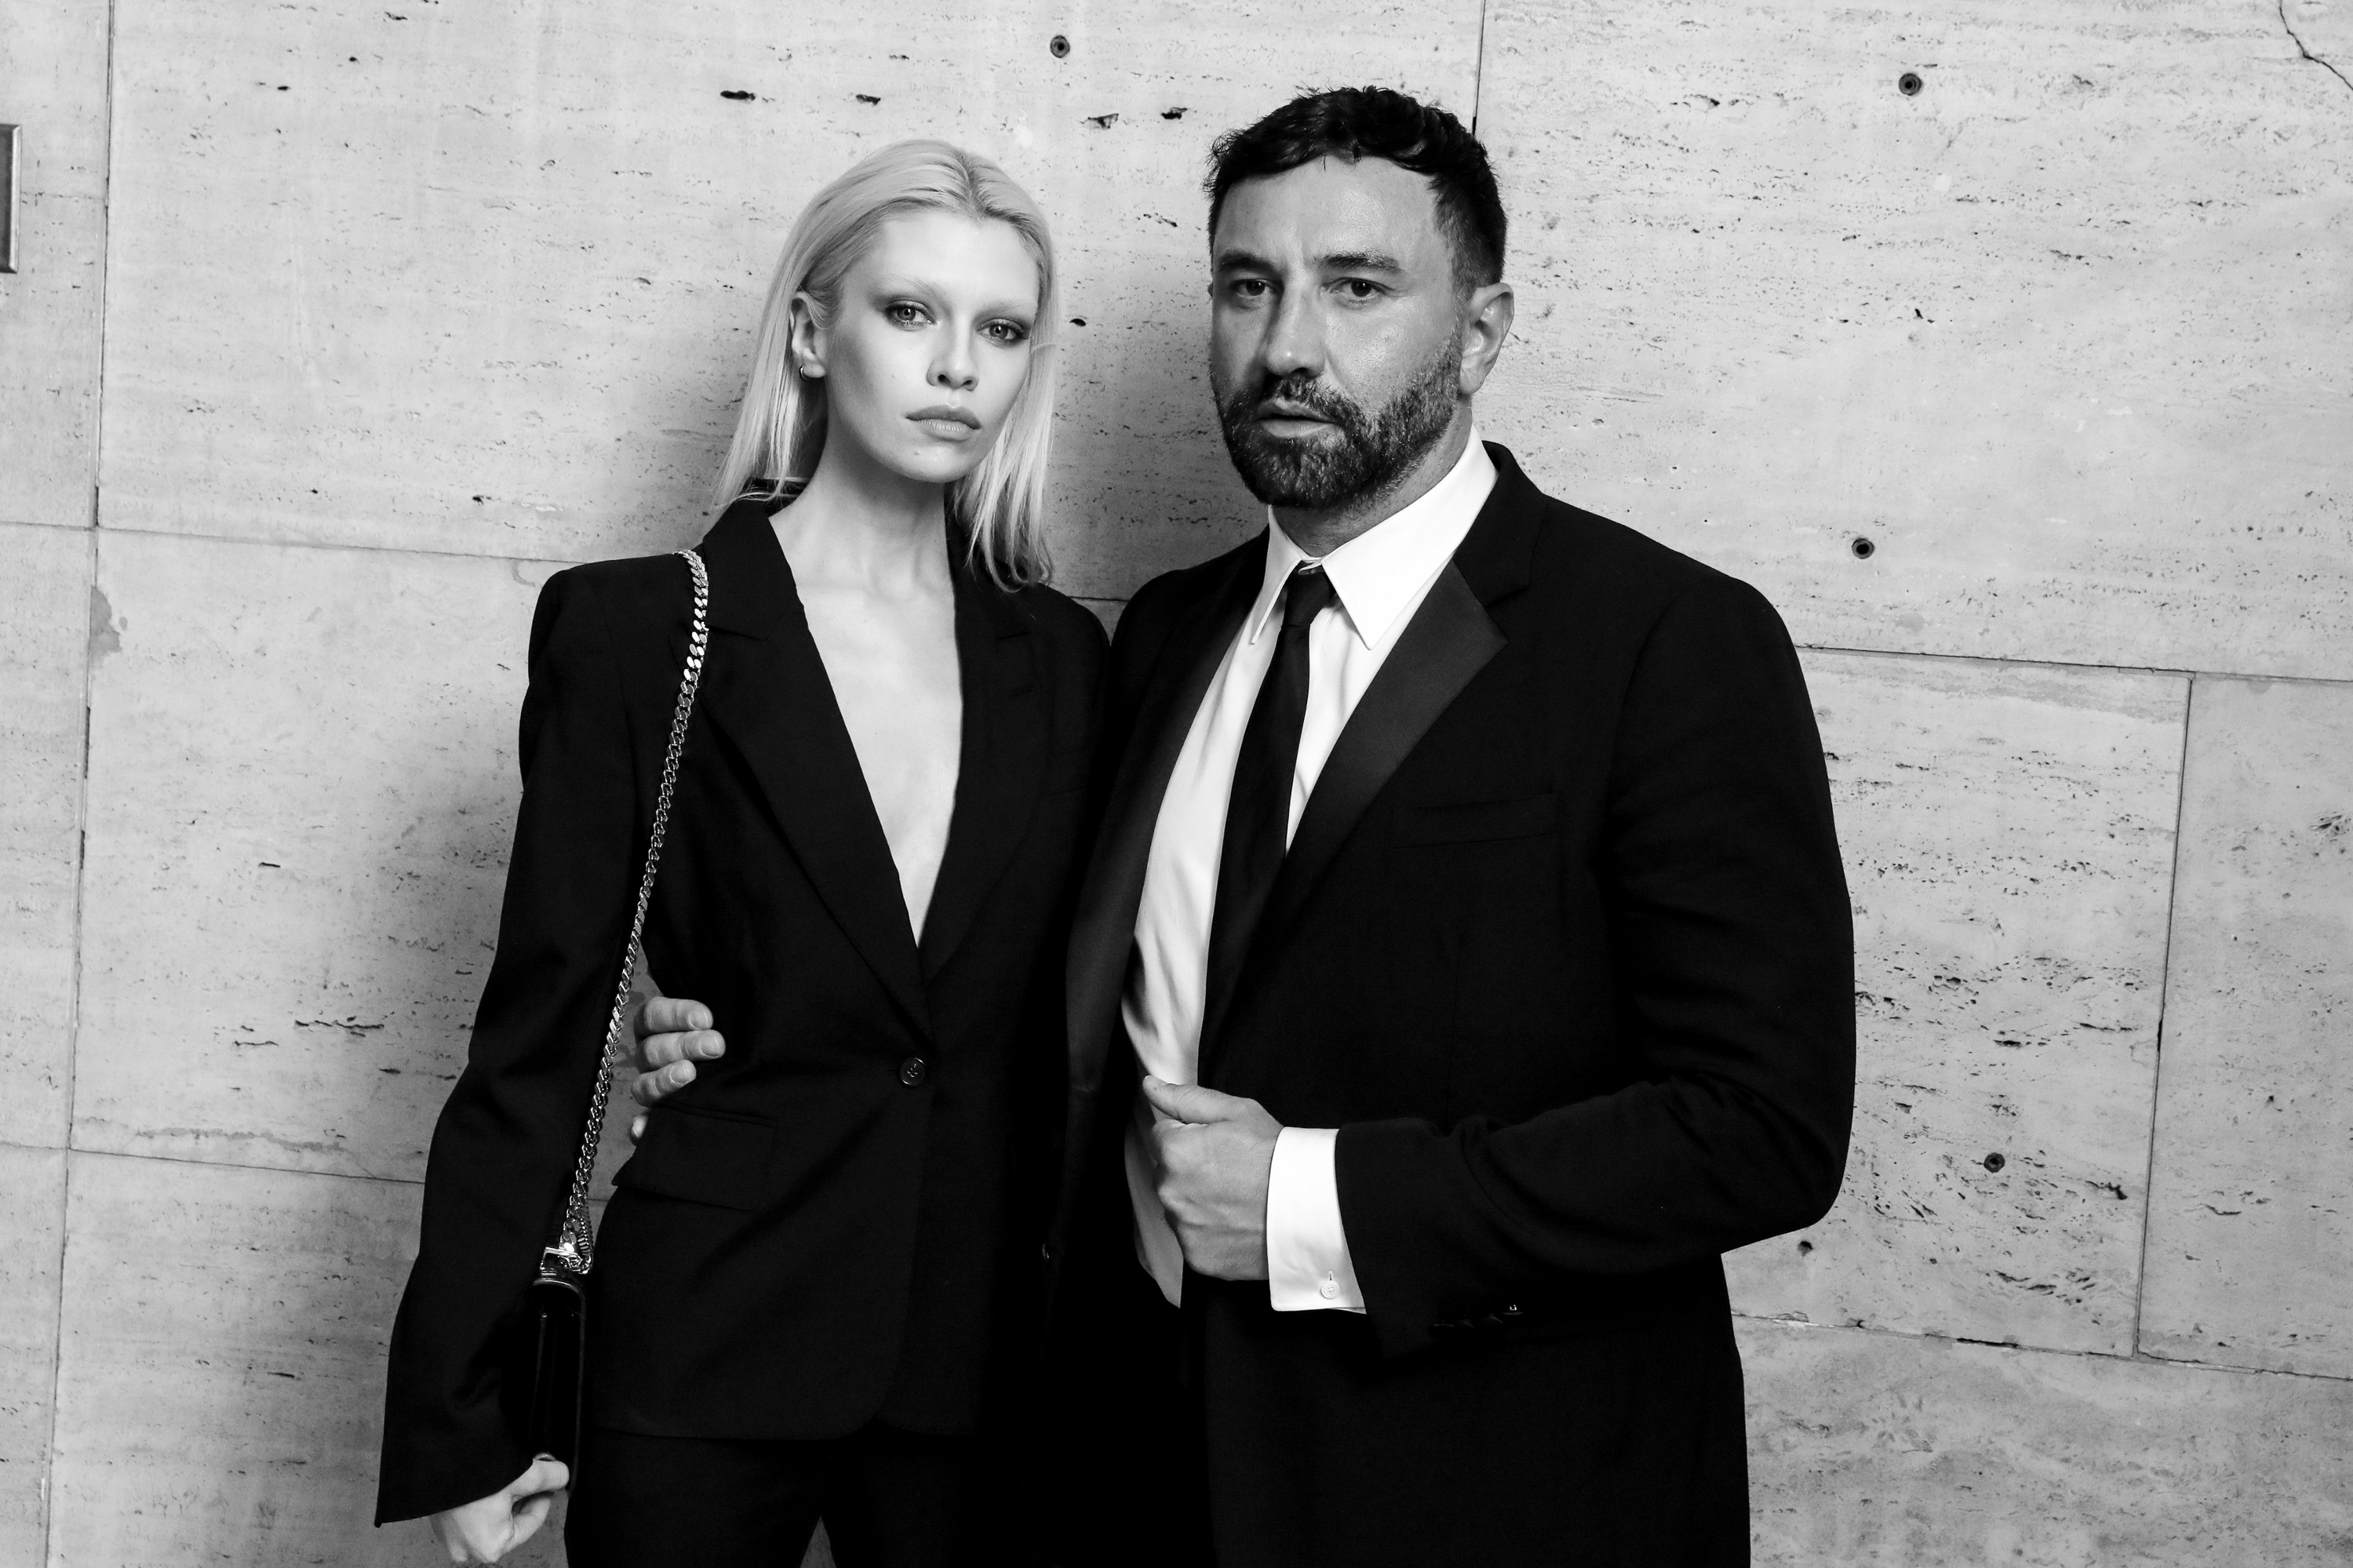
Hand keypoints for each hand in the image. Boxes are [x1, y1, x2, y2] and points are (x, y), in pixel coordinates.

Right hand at [427, 1455, 567, 1563]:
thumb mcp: (524, 1475)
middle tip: (530, 1470)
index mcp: (491, 1547)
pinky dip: (484, 1496)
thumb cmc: (472, 1474)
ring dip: (504, 1494)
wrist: (435, 1458)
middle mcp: (469, 1550)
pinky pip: (472, 1512)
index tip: (548, 1478)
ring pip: (493, 1515)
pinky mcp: (442, 1523)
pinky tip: (487, 1477)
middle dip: (523, 1494)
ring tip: (507, 1472)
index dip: (544, 1496)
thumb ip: (551, 1478)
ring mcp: (452, 1538)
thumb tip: (563, 1476)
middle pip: (513, 1519)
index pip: (532, 1521)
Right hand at [627, 995, 724, 1142]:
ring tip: (689, 1074)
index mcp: (659, 1028)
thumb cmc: (736, 1045)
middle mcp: (652, 1058)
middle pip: (651, 1050)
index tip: (707, 1018)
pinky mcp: (657, 1118)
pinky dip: (641, 1127)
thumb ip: (718, 1014)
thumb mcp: (728, 1024)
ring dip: (664, 1080)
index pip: (652, 1015)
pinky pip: (641, 1125)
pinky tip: (644, 1127)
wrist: (752, 1080)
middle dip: (684, 1045)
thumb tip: (714, 1009)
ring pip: (643, 1084)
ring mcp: (652, 1088)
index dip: (675, 1014)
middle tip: (715, 1046)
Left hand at [1141, 1076, 1282, 1280]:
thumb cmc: (1275, 1155)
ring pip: (1179, 1207)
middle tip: (1231, 1172)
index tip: (1219, 1146)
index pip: (1162, 1136)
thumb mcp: (1235, 1112)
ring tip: (1235, 1198)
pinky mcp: (1196, 1257)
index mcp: (1174, 1151)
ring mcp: (1182, 1227)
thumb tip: (1150, 1086)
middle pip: (1167, 1173)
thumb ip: (1185, 1098)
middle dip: (1189, 1170)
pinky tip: (1235, 1222)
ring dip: (1197, 1202)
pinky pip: (1193, 1238)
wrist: (1308, 1206)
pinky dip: (1209, 1232)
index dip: (1191, 1137)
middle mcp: (1169, 1191)